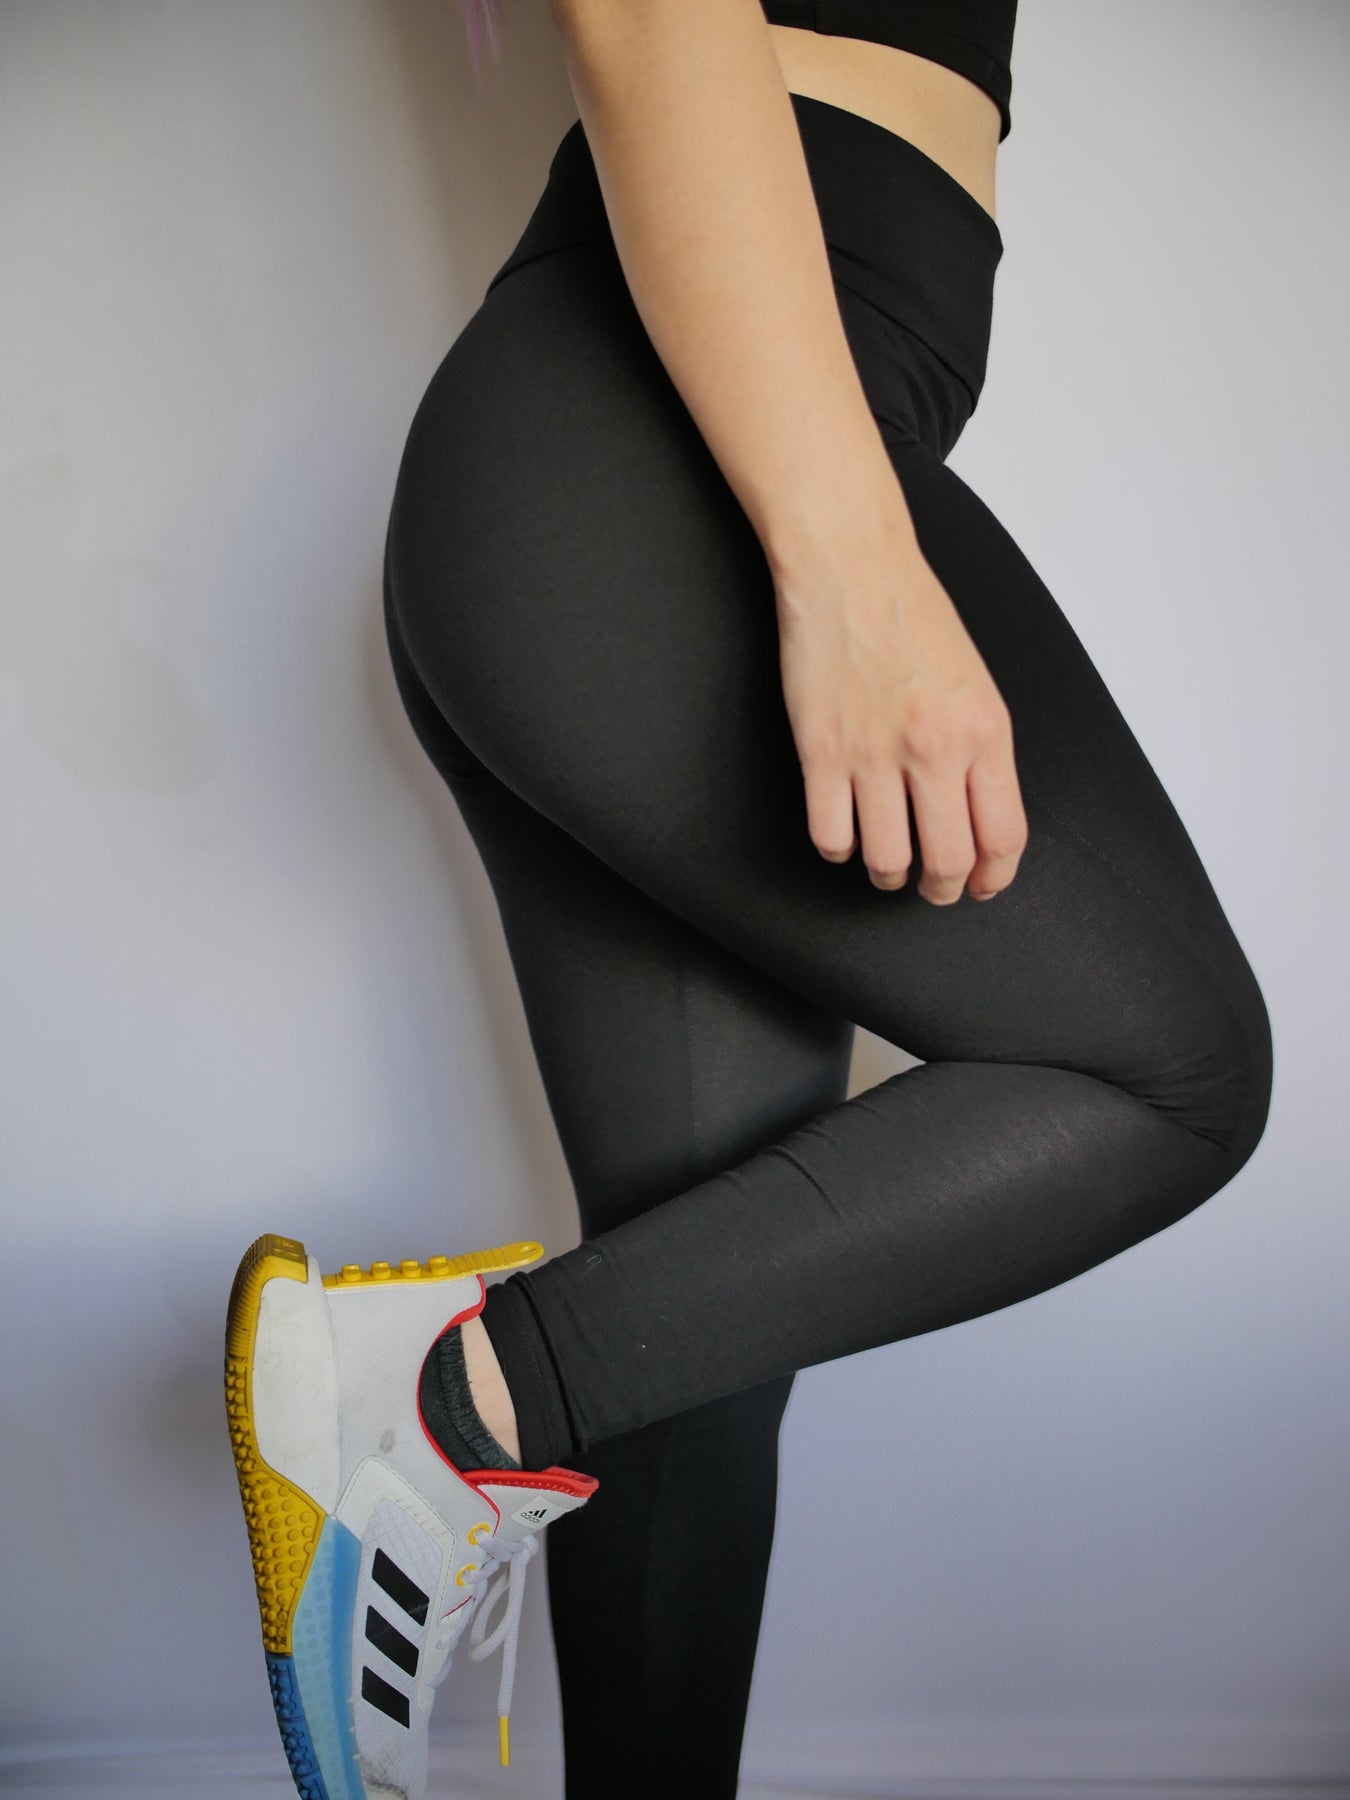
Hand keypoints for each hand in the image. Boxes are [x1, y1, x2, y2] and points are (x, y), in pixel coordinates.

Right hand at [772, 506, 1027, 903]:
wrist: (852, 569)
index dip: (995, 876)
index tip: (983, 885)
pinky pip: (830, 836)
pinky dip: (839, 849)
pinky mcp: (822, 752)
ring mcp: (874, 754)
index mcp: (984, 731)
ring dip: (889, 874)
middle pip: (948, 862)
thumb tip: (979, 817)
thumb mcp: (976, 683)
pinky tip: (844, 833)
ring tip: (888, 863)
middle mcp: (934, 749)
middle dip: (943, 888)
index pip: (1003, 836)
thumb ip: (981, 752)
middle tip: (934, 887)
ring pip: (887, 860)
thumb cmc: (913, 617)